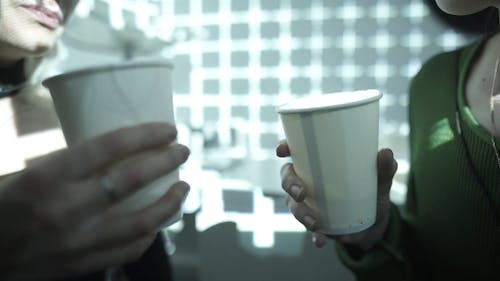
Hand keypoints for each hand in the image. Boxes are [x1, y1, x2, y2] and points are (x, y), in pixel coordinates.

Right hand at [0, 123, 189, 280]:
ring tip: (183, 187)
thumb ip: (69, 164)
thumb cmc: (5, 207)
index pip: (107, 147)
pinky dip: (150, 235)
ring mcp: (77, 241)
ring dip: (169, 202)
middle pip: (131, 180)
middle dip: (165, 162)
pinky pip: (128, 250)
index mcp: (47, 178)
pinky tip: (159, 223)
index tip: (168, 130)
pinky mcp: (82, 264)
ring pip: (140, 222)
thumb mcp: (28, 174)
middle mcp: (65, 209)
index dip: (145, 135)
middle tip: (183, 151)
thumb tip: (117, 150)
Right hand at [277, 140, 396, 249]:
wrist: (375, 224)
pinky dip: (314, 235)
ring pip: (293, 205)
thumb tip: (385, 153)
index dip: (284, 148)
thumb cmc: (371, 191)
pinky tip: (320, 240)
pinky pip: (310, 229)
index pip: (296, 151)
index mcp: (318, 164)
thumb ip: (384, 168)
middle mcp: (307, 181)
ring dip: (300, 213)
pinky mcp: (315, 223)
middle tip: (301, 193)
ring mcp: (308, 203)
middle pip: (287, 178)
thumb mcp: (380, 180)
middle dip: (289, 184)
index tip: (282, 150)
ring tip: (314, 222)